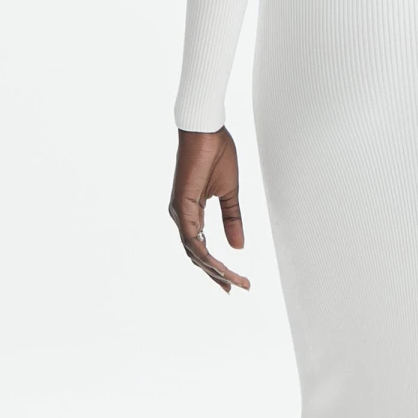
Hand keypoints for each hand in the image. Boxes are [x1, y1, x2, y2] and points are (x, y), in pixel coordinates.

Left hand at [169, 126, 250, 292]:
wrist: (205, 128)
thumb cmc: (216, 152)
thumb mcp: (229, 192)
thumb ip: (232, 219)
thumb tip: (238, 247)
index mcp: (191, 212)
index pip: (201, 248)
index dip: (217, 267)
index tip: (235, 281)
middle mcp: (181, 215)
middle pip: (196, 255)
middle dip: (217, 275)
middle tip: (236, 289)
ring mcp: (179, 212)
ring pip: (194, 251)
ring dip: (214, 269)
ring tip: (234, 282)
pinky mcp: (181, 205)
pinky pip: (192, 238)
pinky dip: (205, 254)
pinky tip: (218, 265)